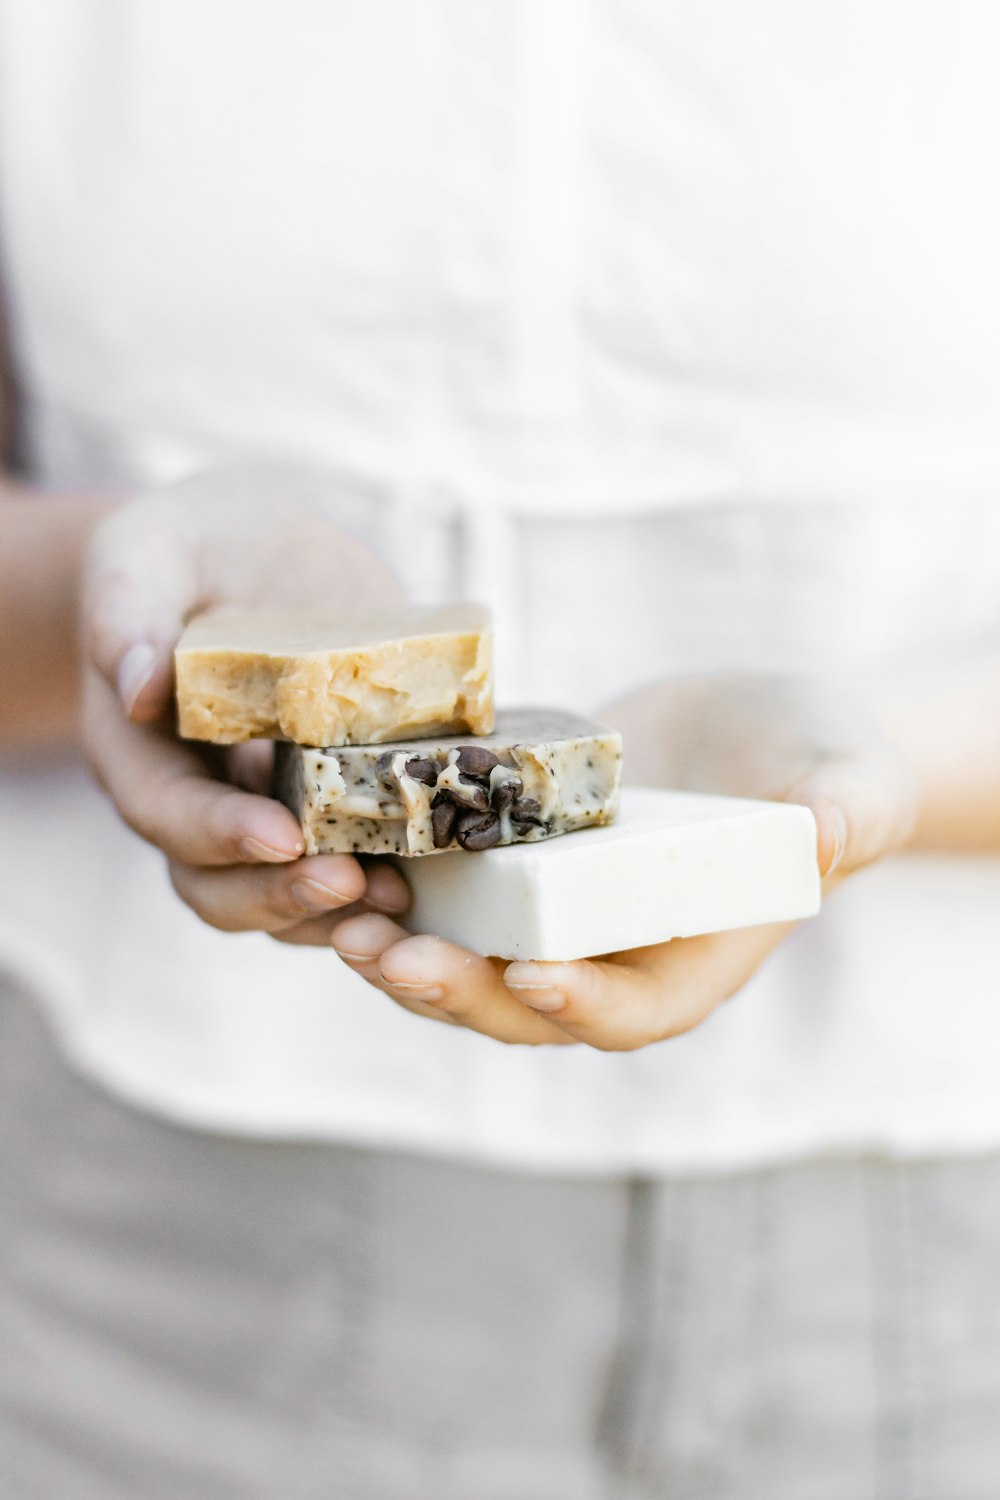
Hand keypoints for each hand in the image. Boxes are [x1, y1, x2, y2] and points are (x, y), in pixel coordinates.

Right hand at [82, 469, 410, 940]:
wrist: (257, 552)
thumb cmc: (193, 544)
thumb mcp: (149, 548)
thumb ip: (129, 606)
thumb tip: (137, 685)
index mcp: (139, 749)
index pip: (166, 812)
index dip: (220, 835)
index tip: (283, 839)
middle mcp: (196, 798)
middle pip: (218, 883)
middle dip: (283, 896)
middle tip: (353, 884)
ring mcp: (265, 811)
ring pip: (284, 897)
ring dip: (339, 912)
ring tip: (401, 899)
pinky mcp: (330, 806)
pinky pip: (350, 864)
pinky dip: (387, 880)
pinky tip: (435, 873)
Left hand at [329, 674, 918, 1046]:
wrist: (756, 729)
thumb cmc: (822, 762)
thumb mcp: (852, 781)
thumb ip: (848, 812)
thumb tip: (825, 839)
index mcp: (696, 959)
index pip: (639, 1010)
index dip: (586, 1003)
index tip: (534, 973)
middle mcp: (616, 956)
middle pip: (528, 1005)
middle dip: (458, 993)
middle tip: (388, 960)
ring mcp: (559, 917)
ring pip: (471, 965)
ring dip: (404, 958)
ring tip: (342, 928)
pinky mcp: (518, 868)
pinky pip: (449, 903)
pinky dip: (397, 896)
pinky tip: (343, 866)